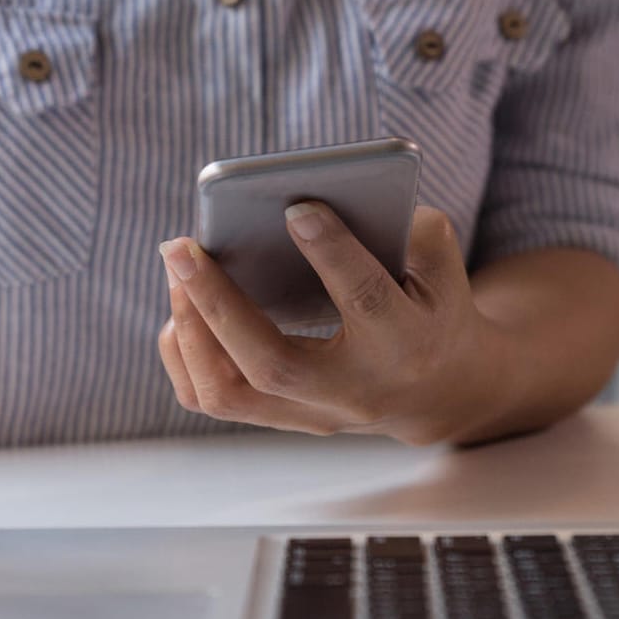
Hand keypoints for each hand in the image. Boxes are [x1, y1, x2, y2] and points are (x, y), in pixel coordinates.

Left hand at [156, 203, 518, 445]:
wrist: (439, 391)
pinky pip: (212, 398)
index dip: (331, 250)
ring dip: (192, 331)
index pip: (364, 300)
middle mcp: (355, 390)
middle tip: (181, 247)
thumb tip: (324, 199)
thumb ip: (407, 229)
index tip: (296, 207)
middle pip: (274, 364)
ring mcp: (314, 415)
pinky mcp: (282, 419)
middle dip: (219, 302)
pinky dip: (185, 353)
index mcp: (407, 343)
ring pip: (230, 394)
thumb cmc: (431, 308)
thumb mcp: (441, 266)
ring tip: (177, 270)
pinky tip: (182, 307)